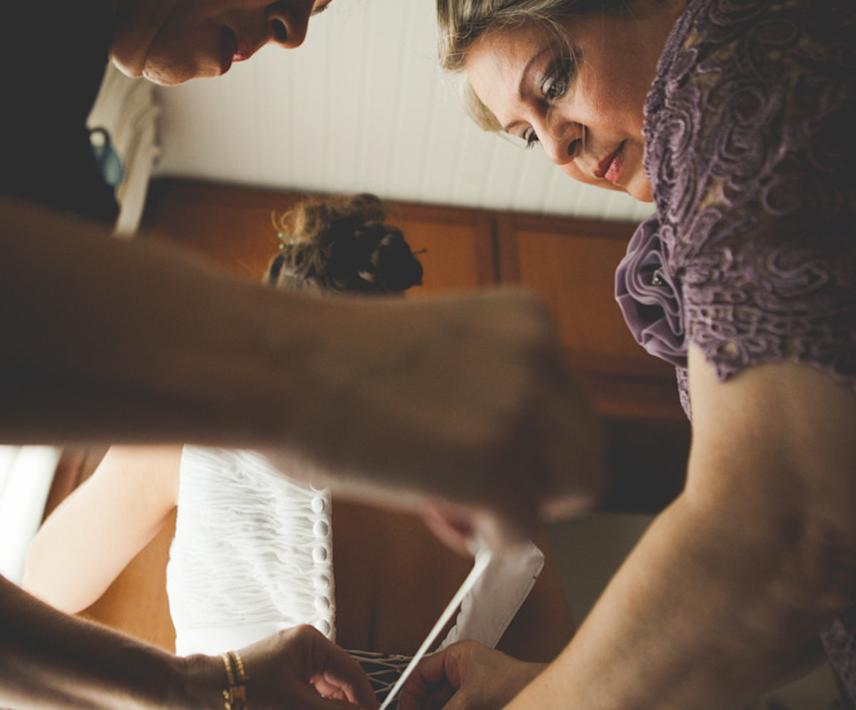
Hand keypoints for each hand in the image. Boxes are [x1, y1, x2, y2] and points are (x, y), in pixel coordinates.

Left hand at [232, 625, 378, 709]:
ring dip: (331, 707)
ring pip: (328, 692)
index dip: (366, 701)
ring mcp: (296, 662)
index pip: (352, 674)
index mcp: (312, 643)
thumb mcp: (297, 705)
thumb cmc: (245, 692)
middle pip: (341, 684)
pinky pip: (312, 694)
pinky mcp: (286, 677)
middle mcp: (307, 647)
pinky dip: (317, 707)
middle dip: (347, 706)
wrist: (205, 694)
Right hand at [270, 289, 606, 552]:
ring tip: (447, 500)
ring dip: (519, 506)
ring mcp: (523, 411)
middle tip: (464, 487)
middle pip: (585, 448)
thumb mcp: (438, 354)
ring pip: (573, 491)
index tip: (468, 453)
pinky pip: (524, 533)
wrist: (270, 364)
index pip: (569, 404)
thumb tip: (510, 460)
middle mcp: (542, 355)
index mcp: (528, 318)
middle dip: (535, 479)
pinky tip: (429, 510)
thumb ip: (487, 391)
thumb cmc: (325, 361)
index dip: (527, 445)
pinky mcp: (496, 468)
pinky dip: (483, 538)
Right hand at [397, 641, 543, 709]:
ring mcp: (469, 689)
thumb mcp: (470, 697)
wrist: (541, 694)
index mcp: (456, 657)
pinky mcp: (478, 703)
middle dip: (424, 705)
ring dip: (437, 709)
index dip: (410, 694)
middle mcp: (461, 671)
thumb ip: (446, 708)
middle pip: (430, 693)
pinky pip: (456, 708)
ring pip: (443, 703)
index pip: (421, 673)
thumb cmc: (515, 683)